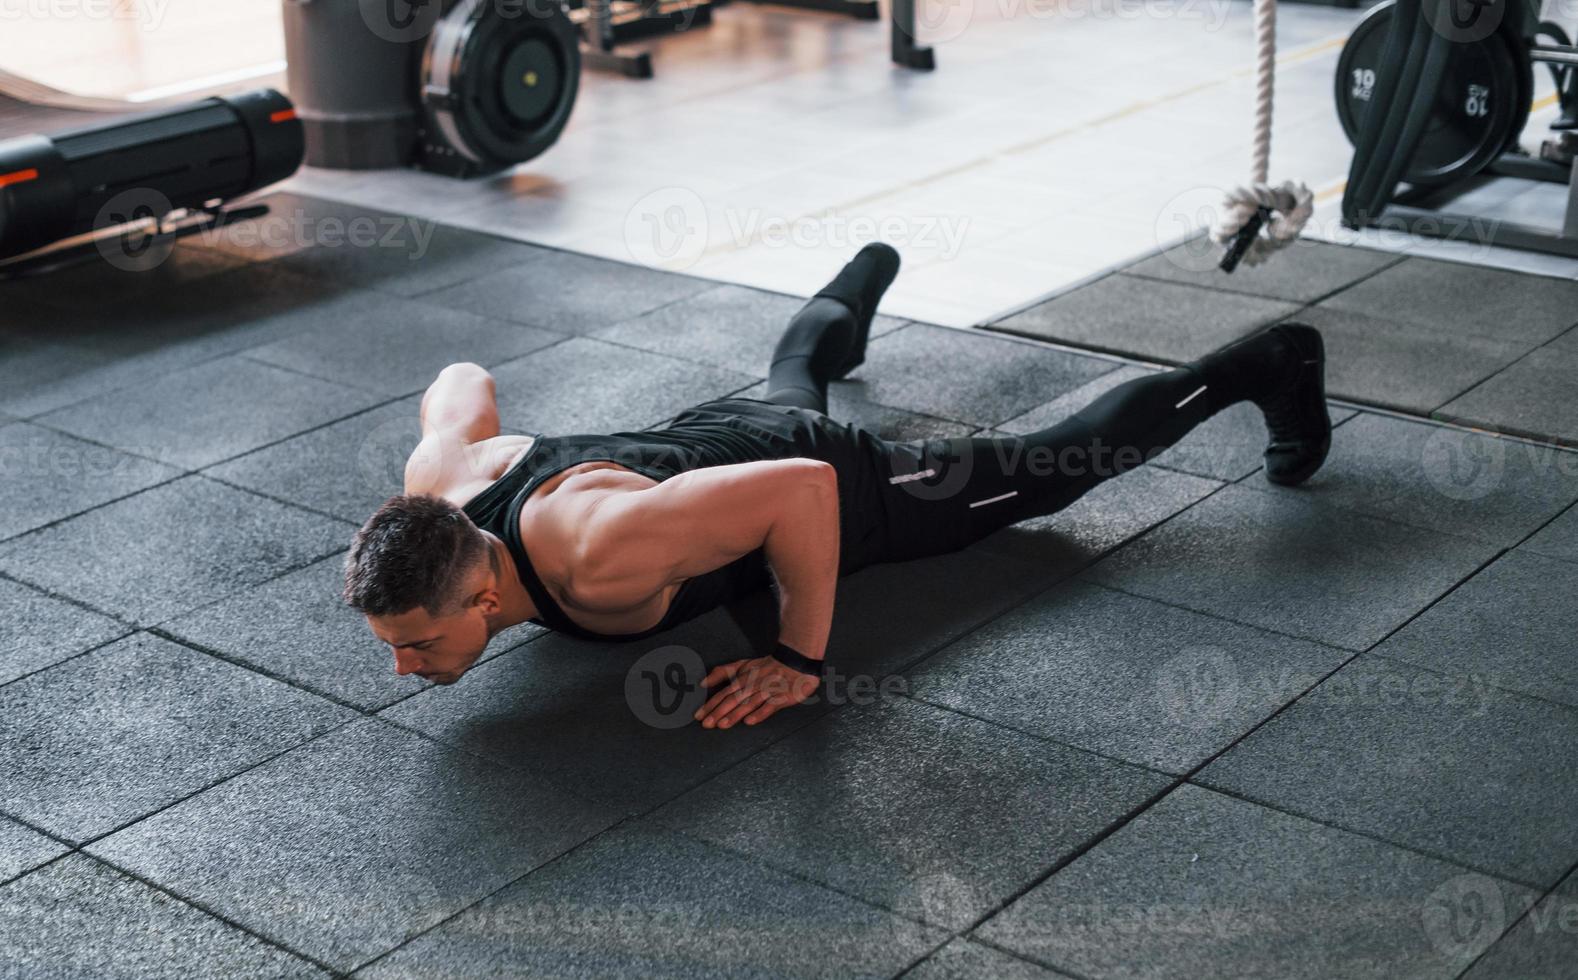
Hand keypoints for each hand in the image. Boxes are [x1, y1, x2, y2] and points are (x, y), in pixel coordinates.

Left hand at [694, 656, 819, 729]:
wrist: (795, 661)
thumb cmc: (767, 666)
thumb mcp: (743, 665)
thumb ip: (722, 672)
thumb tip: (702, 682)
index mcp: (743, 679)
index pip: (723, 693)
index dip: (710, 704)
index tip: (699, 715)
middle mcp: (753, 686)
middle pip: (733, 700)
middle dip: (718, 712)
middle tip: (706, 724)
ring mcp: (767, 692)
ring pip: (749, 704)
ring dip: (735, 714)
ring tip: (722, 725)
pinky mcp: (781, 698)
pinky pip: (769, 707)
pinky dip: (759, 714)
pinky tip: (749, 722)